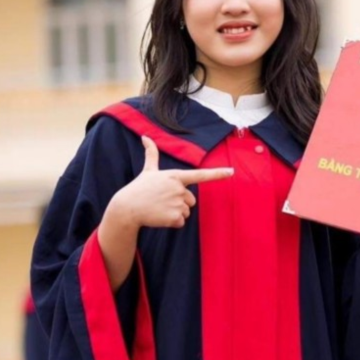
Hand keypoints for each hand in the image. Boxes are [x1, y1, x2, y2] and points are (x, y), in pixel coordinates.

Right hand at [108, 136, 233, 230]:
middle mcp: (179, 189)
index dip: (218, 174)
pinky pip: (181, 222)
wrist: (127, 207)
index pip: (200, 175)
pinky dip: (172, 222)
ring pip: (186, 212)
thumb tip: (145, 136)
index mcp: (175, 176)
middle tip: (162, 201)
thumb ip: (151, 154)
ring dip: (175, 213)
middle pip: (191, 200)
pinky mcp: (175, 217)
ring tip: (160, 208)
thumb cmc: (138, 188)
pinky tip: (160, 217)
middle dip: (180, 202)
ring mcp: (177, 203)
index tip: (232, 172)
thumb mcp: (148, 170)